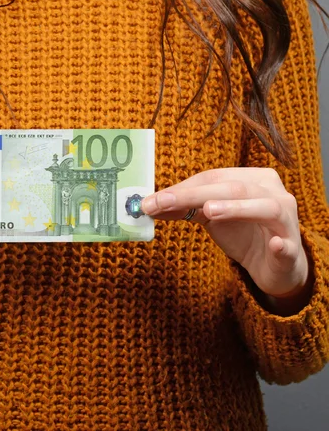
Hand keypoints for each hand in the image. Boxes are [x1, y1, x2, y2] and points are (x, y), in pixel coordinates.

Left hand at [140, 167, 311, 305]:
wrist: (274, 265)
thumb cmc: (242, 232)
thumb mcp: (209, 217)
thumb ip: (184, 208)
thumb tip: (149, 205)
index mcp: (251, 179)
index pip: (212, 178)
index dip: (181, 188)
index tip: (152, 200)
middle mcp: (271, 192)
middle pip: (232, 188)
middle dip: (194, 196)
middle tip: (164, 203)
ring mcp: (286, 220)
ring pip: (264, 207)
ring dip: (236, 208)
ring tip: (210, 211)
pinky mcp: (293, 250)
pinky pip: (288, 246)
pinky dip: (282, 245)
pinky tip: (276, 245)